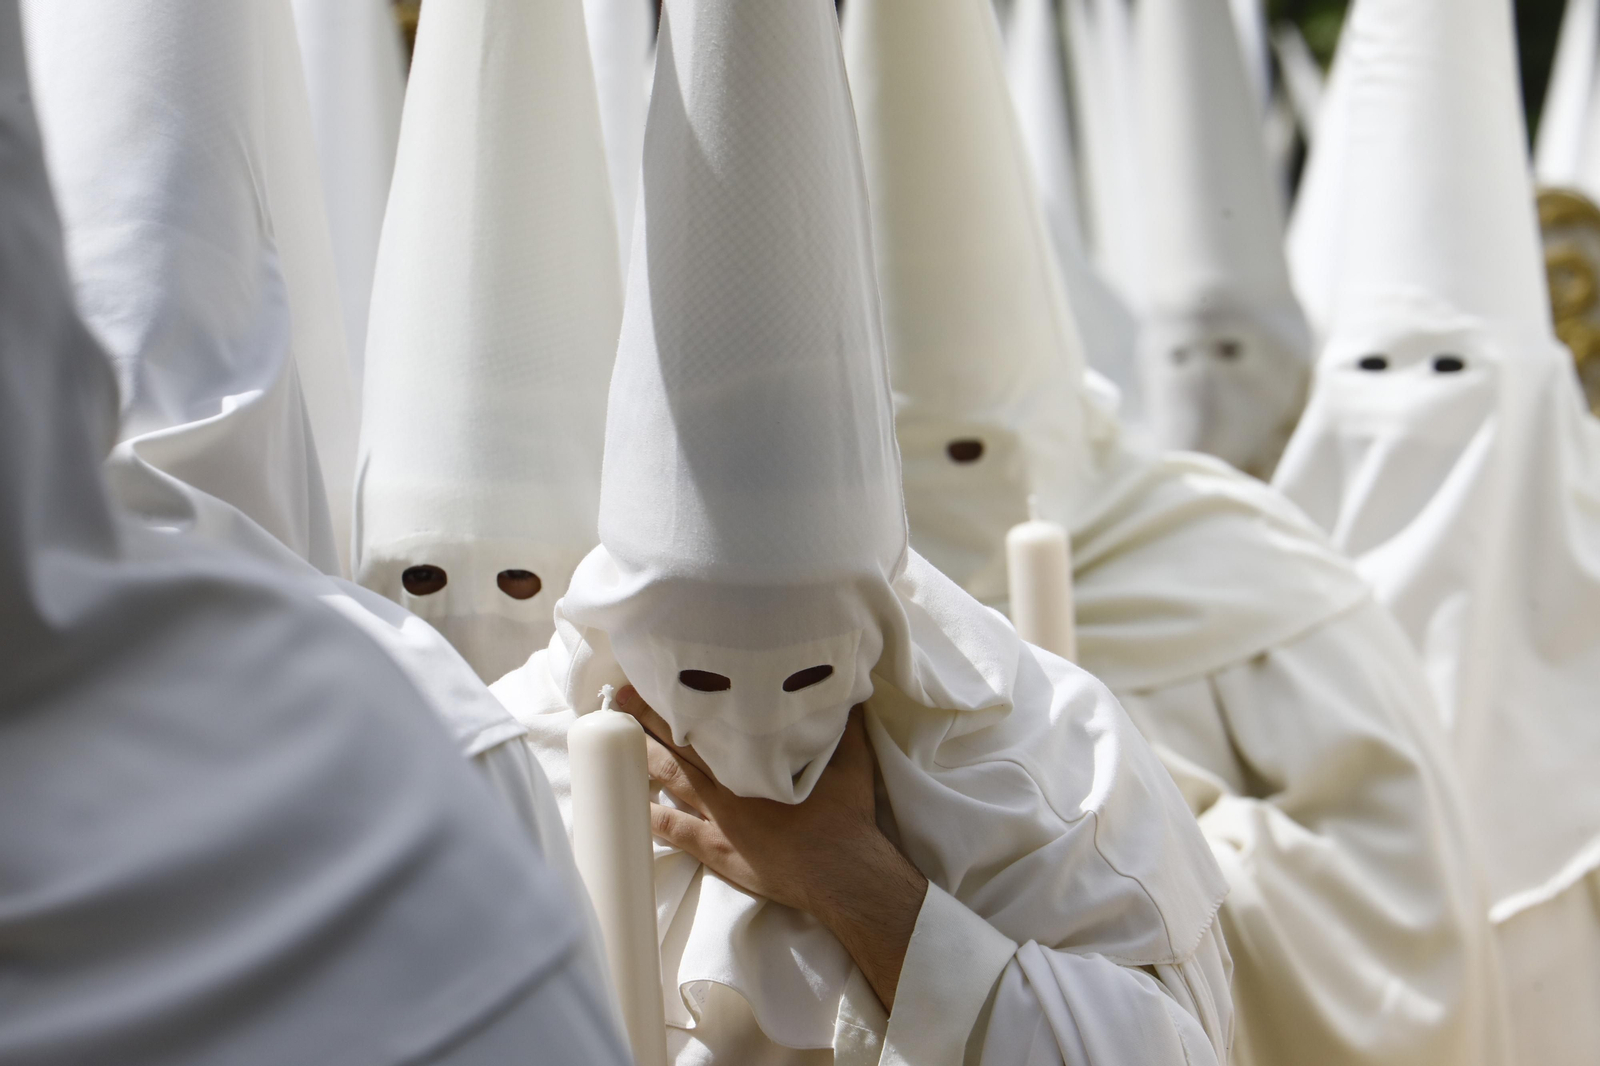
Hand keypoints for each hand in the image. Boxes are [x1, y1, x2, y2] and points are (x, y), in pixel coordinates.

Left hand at [615, 685, 928, 1010]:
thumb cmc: (846, 812)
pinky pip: (675, 829)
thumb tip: (844, 694)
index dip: (684, 698)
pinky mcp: (716, 847)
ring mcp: (718, 815)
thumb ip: (842, 725)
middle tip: (621, 696)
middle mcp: (730, 781)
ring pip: (671, 779)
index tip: (660, 676)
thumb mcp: (852, 759)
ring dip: (643, 757)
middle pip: (681, 743)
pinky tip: (629, 807)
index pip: (711, 719)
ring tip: (616, 739)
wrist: (840, 870)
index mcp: (756, 755)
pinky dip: (651, 816)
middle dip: (649, 718)